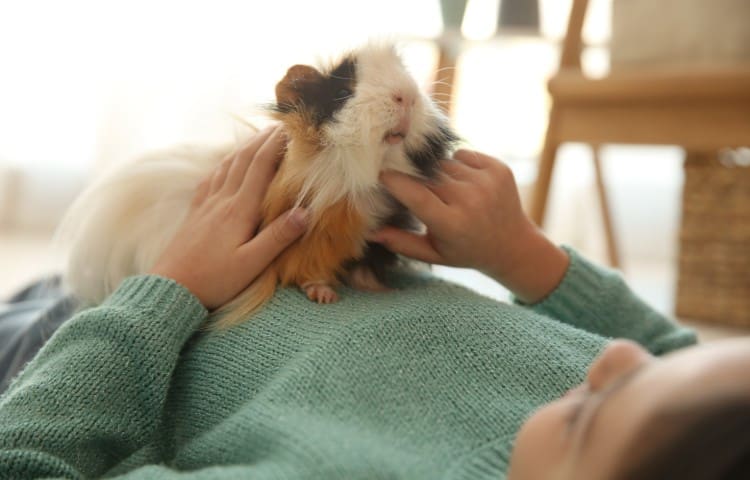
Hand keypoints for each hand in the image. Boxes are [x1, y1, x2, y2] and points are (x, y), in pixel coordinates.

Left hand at [149, 126, 308, 309]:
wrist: (171, 290)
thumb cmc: (214, 280)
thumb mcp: (252, 264)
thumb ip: (278, 237)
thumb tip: (306, 212)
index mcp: (238, 210)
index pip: (260, 167)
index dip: (275, 145)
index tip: (291, 130)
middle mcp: (221, 201)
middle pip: (243, 160)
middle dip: (262, 140)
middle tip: (280, 127)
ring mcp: (205, 205)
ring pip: (226, 166)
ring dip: (244, 148)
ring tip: (258, 140)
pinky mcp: (195, 214)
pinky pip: (211, 179)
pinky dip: (224, 164)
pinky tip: (225, 165)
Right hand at [373, 149, 567, 303]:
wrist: (513, 244)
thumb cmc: (466, 250)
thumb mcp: (433, 253)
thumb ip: (401, 242)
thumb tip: (369, 232)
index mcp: (452, 224)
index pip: (415, 194)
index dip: (395, 181)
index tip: (381, 175)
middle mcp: (470, 200)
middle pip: (427, 176)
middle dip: (417, 179)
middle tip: (417, 188)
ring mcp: (487, 182)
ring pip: (444, 163)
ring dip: (438, 174)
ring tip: (447, 193)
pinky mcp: (498, 168)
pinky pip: (462, 154)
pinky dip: (457, 165)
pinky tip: (464, 184)